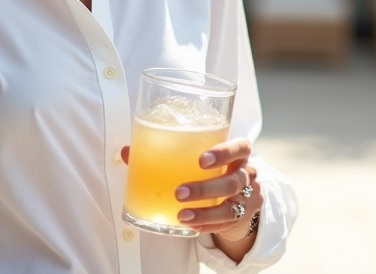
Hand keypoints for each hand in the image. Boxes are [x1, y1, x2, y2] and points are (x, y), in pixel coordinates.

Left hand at [121, 138, 261, 241]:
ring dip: (205, 213)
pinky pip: (225, 225)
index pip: (240, 148)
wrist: (238, 193)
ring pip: (231, 207)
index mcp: (238, 154)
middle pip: (234, 181)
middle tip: (180, 192)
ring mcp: (246, 198)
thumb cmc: (212, 168)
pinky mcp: (239, 218)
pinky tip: (190, 227)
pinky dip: (206, 226)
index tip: (201, 160)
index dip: (224, 153)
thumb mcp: (198, 157)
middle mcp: (247, 174)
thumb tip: (128, 151)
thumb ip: (167, 151)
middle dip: (206, 188)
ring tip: (182, 215)